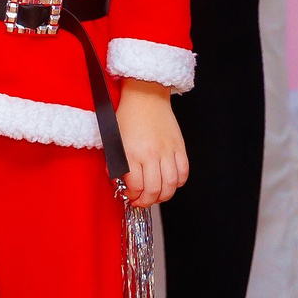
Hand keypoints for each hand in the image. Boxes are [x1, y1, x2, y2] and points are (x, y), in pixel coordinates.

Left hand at [115, 82, 187, 207]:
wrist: (146, 95)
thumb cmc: (128, 115)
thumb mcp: (114, 140)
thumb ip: (116, 162)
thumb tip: (119, 181)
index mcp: (132, 153)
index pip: (136, 186)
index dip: (132, 196)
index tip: (130, 195)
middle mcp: (151, 154)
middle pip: (154, 190)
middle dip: (147, 201)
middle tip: (142, 201)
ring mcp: (168, 151)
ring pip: (171, 185)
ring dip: (163, 196)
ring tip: (156, 195)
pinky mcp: (179, 147)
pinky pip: (183, 172)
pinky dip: (178, 183)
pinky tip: (170, 183)